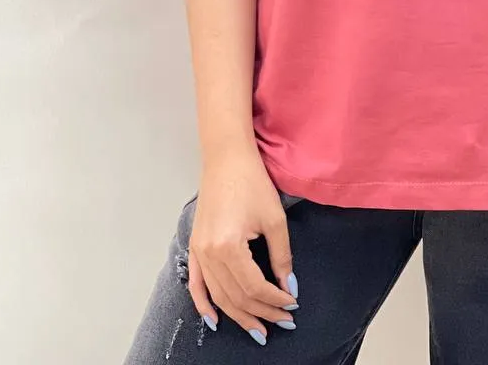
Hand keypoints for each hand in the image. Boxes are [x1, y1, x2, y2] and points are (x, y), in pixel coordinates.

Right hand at [187, 146, 298, 343]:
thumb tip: (289, 287)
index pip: (254, 287)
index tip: (292, 305)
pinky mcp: (194, 247)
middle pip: (235, 297)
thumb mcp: (274, 219)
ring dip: (239, 315)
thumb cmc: (252, 181)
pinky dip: (204, 305)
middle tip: (282, 322)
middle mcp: (208, 253)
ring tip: (258, 329)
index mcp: (228, 246)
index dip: (274, 300)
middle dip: (261, 313)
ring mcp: (197, 252)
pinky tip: (216, 320)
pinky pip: (196, 284)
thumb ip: (282, 257)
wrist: (226, 158)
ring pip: (218, 296)